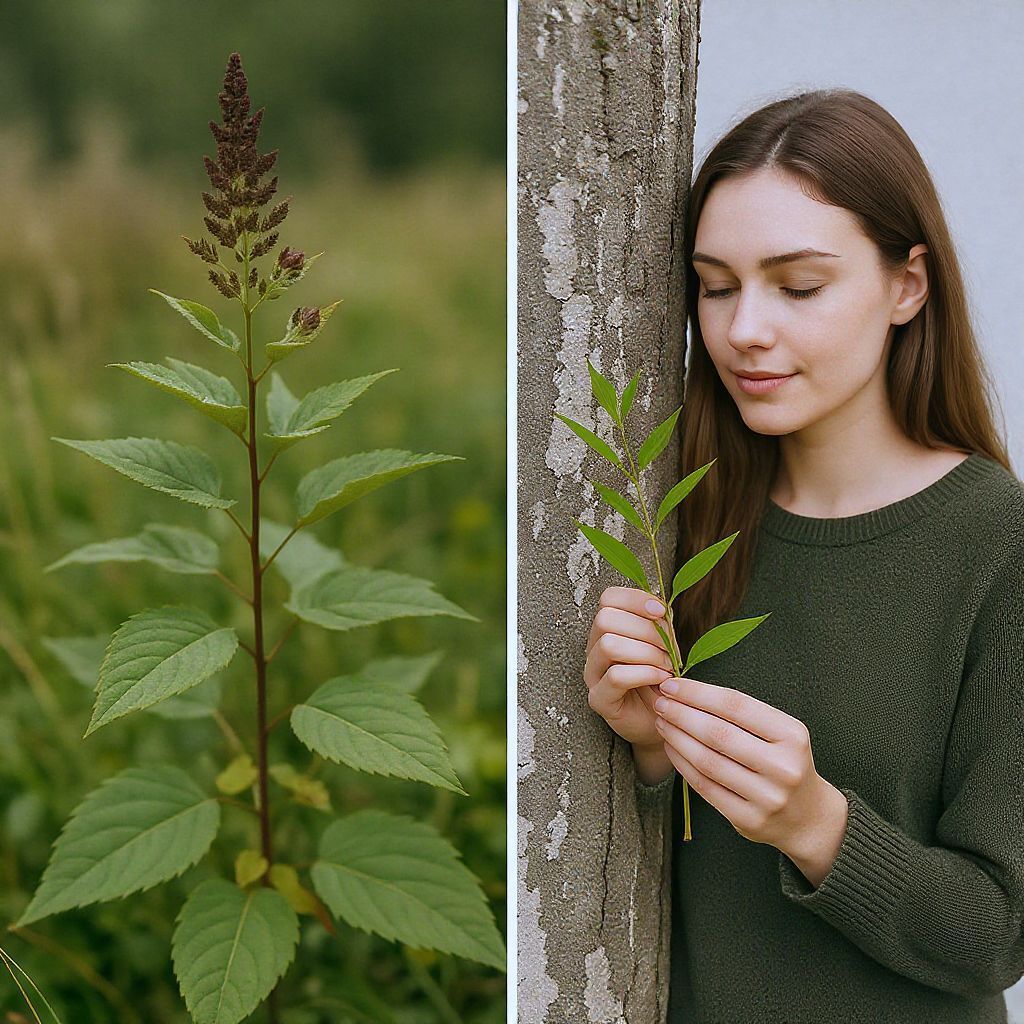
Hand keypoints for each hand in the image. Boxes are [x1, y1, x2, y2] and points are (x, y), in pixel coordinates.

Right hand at [583, 586, 674, 749]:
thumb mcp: (664, 645)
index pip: (608, 598)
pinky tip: (662, 679)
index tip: (662, 612)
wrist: (663, 720)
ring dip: (646, 652)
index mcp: (608, 629)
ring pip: (608, 644)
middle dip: (645, 629)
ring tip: (667, 666)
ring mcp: (593, 674)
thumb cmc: (662, 679)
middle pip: (606, 618)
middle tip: (668, 649)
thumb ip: (660, 625)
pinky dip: (645, 673)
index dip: (635, 599)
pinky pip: (616, 677)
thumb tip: (662, 610)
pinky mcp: (599, 699)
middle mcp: (594, 648)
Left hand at [654, 676, 842, 861]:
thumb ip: (742, 714)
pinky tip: (671, 747)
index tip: (672, 685)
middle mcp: (783, 767)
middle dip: (681, 714)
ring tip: (662, 722)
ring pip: (707, 761)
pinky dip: (682, 764)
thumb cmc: (784, 762)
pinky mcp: (749, 820)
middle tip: (660, 702)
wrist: (808, 816)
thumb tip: (687, 691)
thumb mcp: (780, 732)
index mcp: (792, 736)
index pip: (735, 706)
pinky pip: (705, 787)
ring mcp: (767, 797)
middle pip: (718, 734)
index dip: (698, 693)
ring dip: (677, 738)